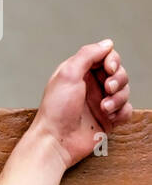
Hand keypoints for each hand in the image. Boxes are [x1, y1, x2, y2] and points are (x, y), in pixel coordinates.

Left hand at [29, 40, 131, 170]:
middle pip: (119, 73)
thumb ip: (87, 55)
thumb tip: (107, 43)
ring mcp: (100, 102)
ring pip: (125, 91)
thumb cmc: (56, 110)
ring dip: (118, 99)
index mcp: (79, 73)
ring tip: (104, 108)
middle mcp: (90, 86)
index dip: (112, 61)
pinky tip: (109, 117)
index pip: (106, 57)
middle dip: (118, 80)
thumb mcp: (67, 74)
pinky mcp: (108, 119)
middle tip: (107, 89)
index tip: (109, 69)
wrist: (57, 140)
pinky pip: (127, 110)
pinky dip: (122, 112)